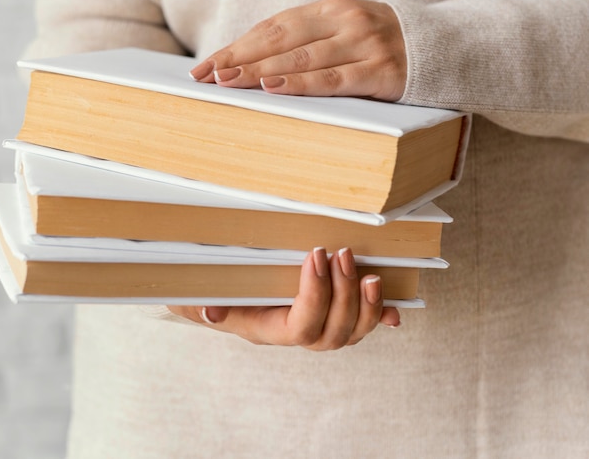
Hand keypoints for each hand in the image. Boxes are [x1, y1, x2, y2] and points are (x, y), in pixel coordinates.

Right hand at [167, 247, 400, 349]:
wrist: (215, 292)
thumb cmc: (208, 292)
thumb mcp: (195, 296)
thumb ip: (200, 303)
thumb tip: (210, 313)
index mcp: (266, 327)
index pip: (300, 326)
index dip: (314, 295)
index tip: (315, 255)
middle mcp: (294, 332)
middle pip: (331, 334)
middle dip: (343, 294)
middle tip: (342, 254)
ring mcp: (313, 324)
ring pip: (349, 332)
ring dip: (364, 304)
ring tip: (368, 273)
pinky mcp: (327, 311)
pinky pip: (358, 324)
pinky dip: (377, 316)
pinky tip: (393, 309)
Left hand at [190, 0, 406, 100]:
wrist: (442, 46)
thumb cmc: (380, 42)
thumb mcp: (344, 29)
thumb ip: (309, 38)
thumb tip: (254, 62)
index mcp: (331, 7)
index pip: (273, 26)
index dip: (238, 45)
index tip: (207, 64)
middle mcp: (345, 20)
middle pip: (280, 40)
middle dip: (239, 59)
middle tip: (206, 76)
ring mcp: (364, 45)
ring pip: (302, 59)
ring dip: (261, 71)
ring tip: (228, 82)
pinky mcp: (380, 72)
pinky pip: (333, 79)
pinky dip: (301, 84)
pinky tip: (273, 88)